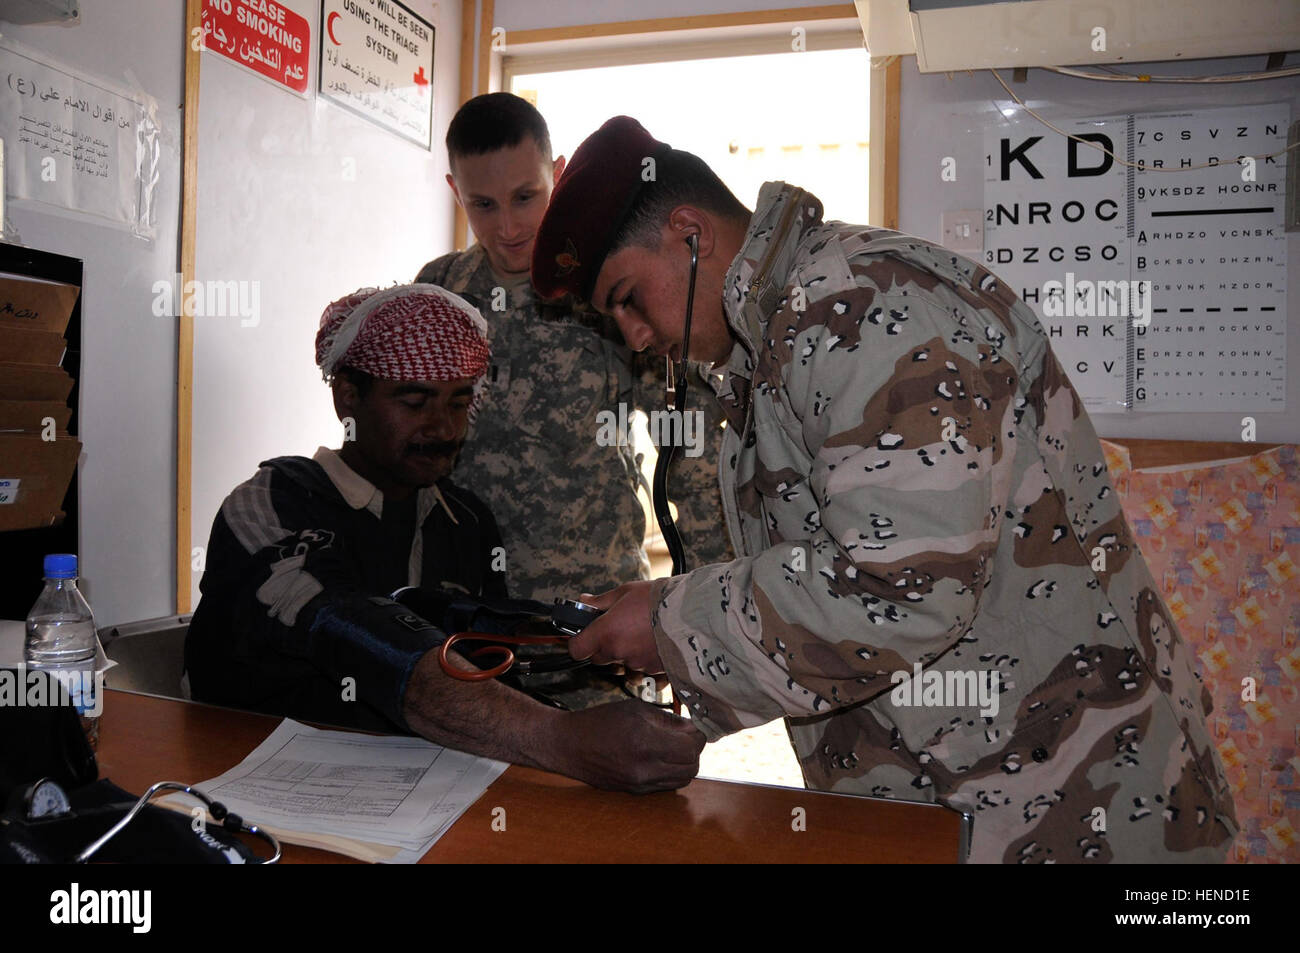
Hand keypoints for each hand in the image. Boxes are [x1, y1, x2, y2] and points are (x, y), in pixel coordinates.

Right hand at [557, 699, 703, 793]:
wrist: (568, 746)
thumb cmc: (600, 721)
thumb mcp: (636, 709)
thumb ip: (668, 720)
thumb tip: (692, 728)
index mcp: (645, 742)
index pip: (691, 747)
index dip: (696, 735)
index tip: (691, 727)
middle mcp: (645, 768)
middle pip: (692, 767)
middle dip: (693, 751)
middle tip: (684, 737)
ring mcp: (640, 783)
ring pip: (682, 780)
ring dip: (684, 764)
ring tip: (673, 748)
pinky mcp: (635, 792)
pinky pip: (666, 785)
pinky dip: (671, 773)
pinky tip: (659, 758)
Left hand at [569, 581, 661, 673]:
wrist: (693, 614)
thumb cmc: (659, 599)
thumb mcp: (625, 592)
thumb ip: (600, 601)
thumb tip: (583, 602)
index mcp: (606, 633)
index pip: (577, 649)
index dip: (578, 642)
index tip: (584, 634)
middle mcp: (618, 652)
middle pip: (599, 658)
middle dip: (604, 645)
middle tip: (618, 628)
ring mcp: (637, 664)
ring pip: (621, 664)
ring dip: (625, 653)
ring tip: (640, 634)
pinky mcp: (654, 672)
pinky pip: (641, 669)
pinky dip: (643, 659)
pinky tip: (653, 643)